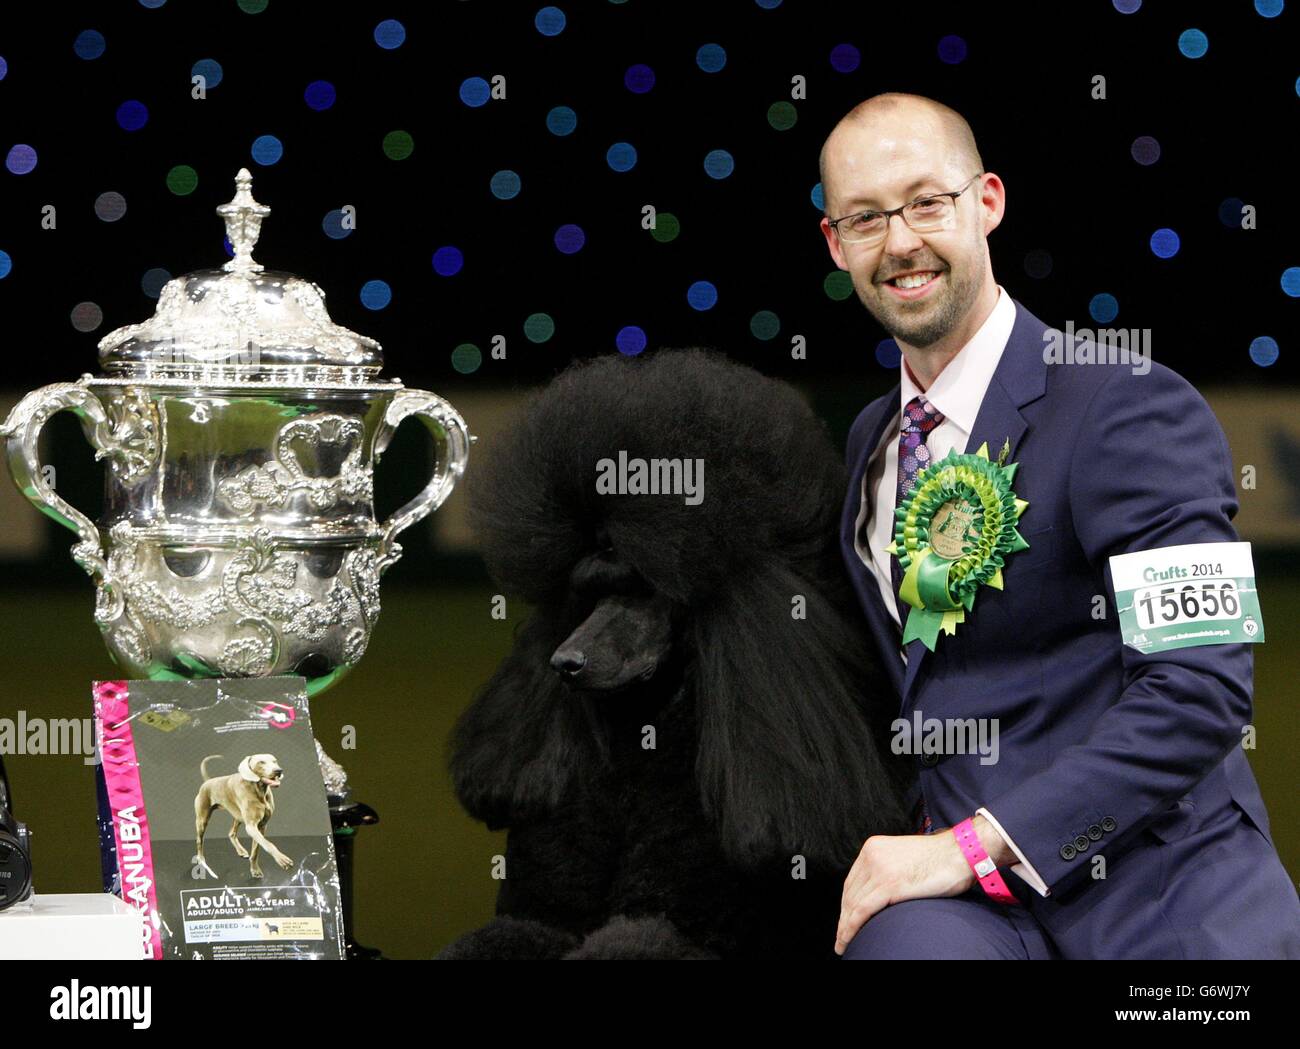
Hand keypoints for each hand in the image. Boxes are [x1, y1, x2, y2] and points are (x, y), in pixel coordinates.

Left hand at [834, 830, 974, 955]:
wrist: (961, 852)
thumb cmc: (941, 859)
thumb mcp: (904, 858)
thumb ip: (888, 870)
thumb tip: (880, 894)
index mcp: (873, 847)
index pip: (853, 881)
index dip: (847, 904)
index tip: (845, 919)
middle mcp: (871, 855)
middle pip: (850, 893)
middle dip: (844, 917)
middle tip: (841, 937)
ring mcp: (879, 869)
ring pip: (852, 904)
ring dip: (845, 927)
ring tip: (842, 944)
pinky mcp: (889, 885)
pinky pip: (862, 911)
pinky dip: (851, 928)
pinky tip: (848, 939)